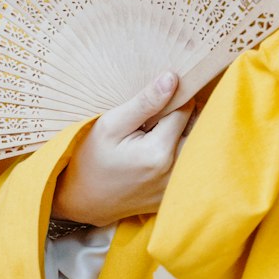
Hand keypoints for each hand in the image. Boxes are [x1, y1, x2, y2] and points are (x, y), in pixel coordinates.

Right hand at [51, 73, 193, 227]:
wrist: (82, 200)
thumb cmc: (92, 158)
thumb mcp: (111, 124)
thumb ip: (145, 102)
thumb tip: (172, 79)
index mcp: (159, 152)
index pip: (186, 110)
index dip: (174, 97)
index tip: (157, 99)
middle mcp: (173, 172)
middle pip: (197, 128)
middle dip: (181, 115)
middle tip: (154, 117)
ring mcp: (175, 187)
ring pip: (195, 146)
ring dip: (181, 133)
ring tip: (153, 133)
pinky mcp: (173, 193)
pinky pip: (186, 164)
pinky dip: (177, 153)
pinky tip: (154, 152)